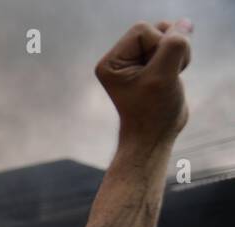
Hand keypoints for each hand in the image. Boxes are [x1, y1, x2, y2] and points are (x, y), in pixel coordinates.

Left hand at [95, 19, 191, 148]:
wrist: (155, 135)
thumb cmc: (153, 111)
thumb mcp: (163, 76)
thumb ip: (173, 45)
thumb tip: (182, 24)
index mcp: (111, 62)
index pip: (142, 30)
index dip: (158, 46)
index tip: (157, 73)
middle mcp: (119, 59)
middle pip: (156, 29)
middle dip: (169, 49)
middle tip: (164, 76)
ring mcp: (135, 61)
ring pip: (167, 35)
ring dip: (177, 53)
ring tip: (170, 76)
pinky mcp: (151, 64)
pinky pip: (173, 45)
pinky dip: (180, 58)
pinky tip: (173, 76)